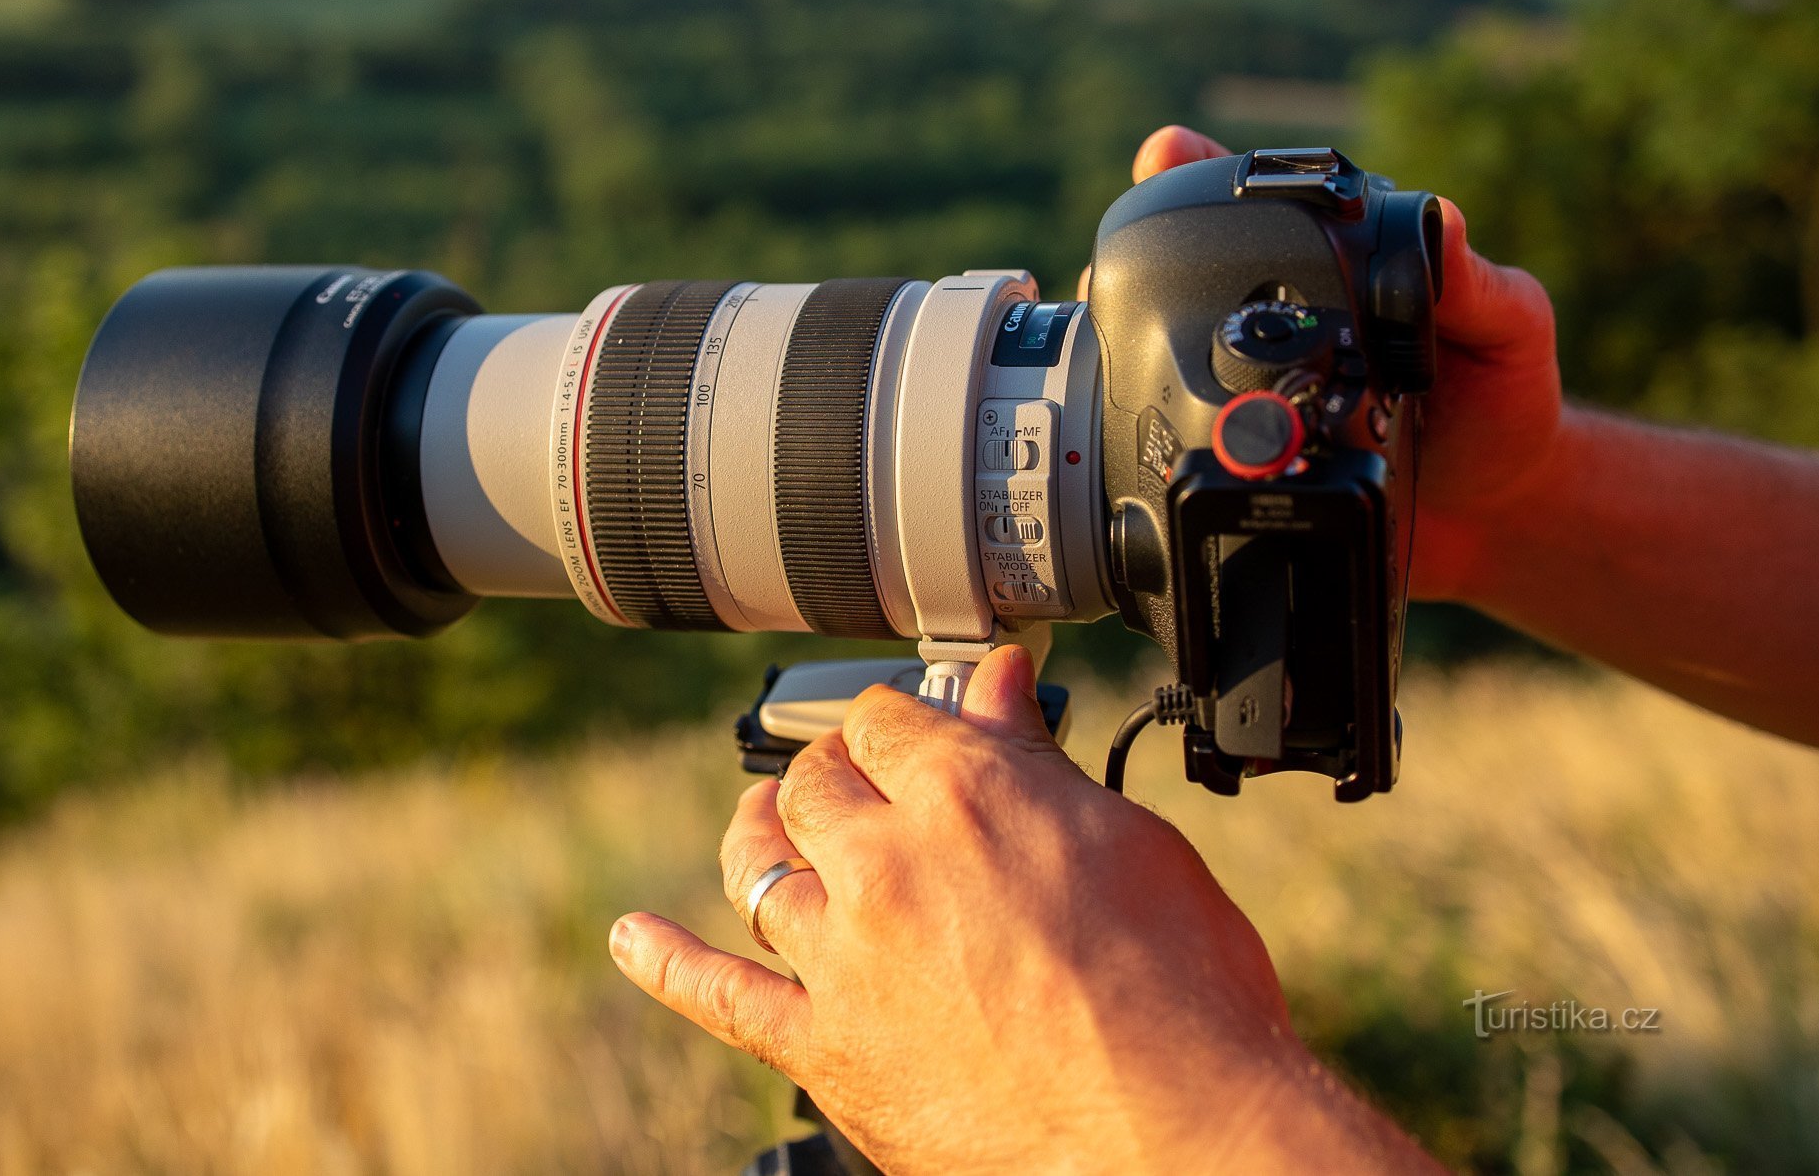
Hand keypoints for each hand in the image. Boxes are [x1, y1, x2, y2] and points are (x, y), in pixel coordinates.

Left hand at [610, 648, 1440, 1174]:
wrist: (1174, 1133)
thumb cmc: (1182, 990)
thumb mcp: (1127, 841)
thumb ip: (1040, 762)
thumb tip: (999, 687)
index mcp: (964, 792)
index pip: (891, 717)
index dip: (902, 719)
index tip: (913, 731)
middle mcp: (886, 860)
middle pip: (817, 785)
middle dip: (838, 773)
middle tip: (862, 784)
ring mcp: (845, 957)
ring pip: (762, 869)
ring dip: (761, 837)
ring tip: (767, 827)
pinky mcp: (826, 1049)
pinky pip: (721, 997)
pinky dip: (670, 964)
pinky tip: (636, 940)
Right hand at [1128, 126, 1563, 601]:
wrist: (1496, 518)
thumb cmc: (1506, 406)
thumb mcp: (1511, 333)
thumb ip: (1480, 288)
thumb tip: (1445, 221)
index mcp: (1335, 271)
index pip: (1260, 206)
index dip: (1204, 170)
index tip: (1165, 149)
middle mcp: (1276, 320)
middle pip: (1181, 268)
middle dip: (1134, 248)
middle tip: (1113, 252)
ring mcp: (1248, 388)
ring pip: (1154, 343)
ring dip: (1116, 328)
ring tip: (1102, 311)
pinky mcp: (1236, 460)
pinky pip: (1170, 436)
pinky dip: (1132, 423)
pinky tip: (1117, 416)